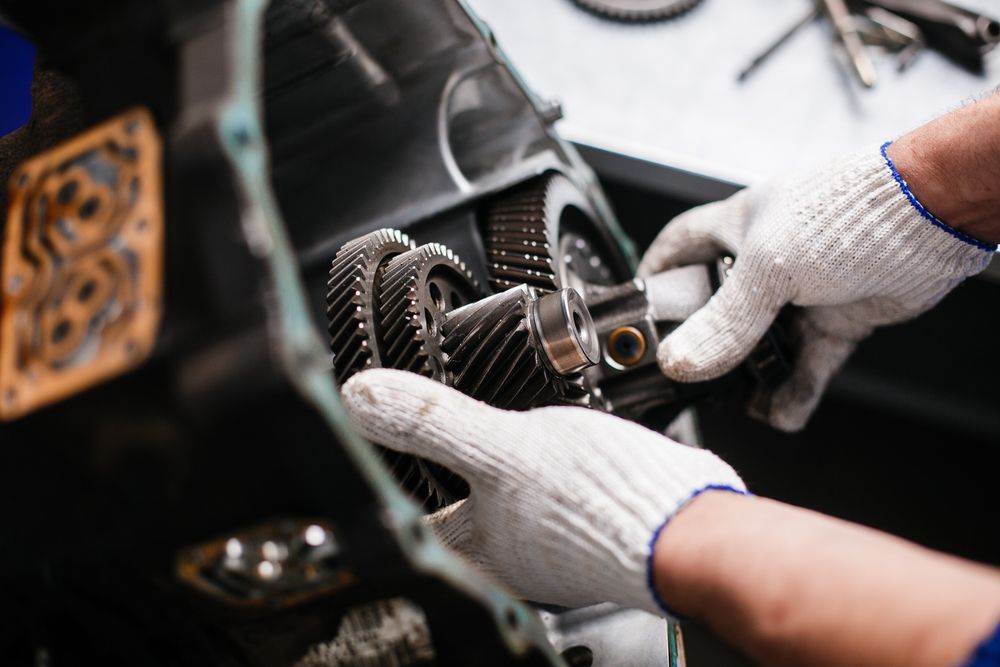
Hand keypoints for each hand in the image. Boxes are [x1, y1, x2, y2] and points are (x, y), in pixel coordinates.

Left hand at [341, 368, 744, 613]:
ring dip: (492, 473)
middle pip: (458, 515)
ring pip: (506, 502)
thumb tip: (362, 398)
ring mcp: (555, 537)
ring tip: (480, 440)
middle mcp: (513, 550)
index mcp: (481, 542)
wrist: (693, 525)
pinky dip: (539, 467)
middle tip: (415, 450)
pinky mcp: (592, 516)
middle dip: (439, 483)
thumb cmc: (605, 505)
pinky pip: (549, 491)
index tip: (369, 471)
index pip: (413, 524)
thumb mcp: (504, 448)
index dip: (387, 494)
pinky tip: (552, 445)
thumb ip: (434, 422)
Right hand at [638, 144, 992, 431]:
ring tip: (745, 402)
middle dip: (707, 347)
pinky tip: (783, 411)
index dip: (654, 277)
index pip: (677, 248)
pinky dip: (794, 392)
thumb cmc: (850, 212)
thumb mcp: (770, 267)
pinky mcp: (834, 321)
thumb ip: (725, 321)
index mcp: (736, 229)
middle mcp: (764, 262)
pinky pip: (804, 366)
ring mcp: (800, 294)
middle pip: (717, 311)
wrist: (931, 218)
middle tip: (693, 375)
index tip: (636, 312)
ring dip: (754, 380)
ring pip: (762, 347)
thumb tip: (681, 361)